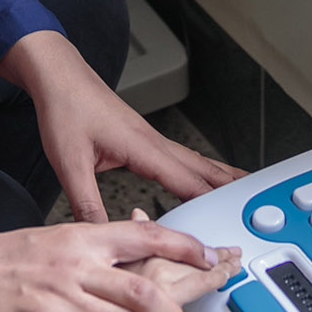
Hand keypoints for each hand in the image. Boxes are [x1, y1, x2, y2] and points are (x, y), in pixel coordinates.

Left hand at [0, 30, 242, 223]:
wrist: (59, 76)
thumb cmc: (65, 109)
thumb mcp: (69, 163)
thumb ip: (85, 203)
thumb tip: (101, 235)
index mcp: (143, 148)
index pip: (187, 183)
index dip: (208, 208)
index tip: (224, 228)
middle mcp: (153, 142)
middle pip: (203, 169)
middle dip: (229, 191)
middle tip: (252, 212)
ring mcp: (151, 138)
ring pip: (195, 161)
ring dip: (219, 177)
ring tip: (242, 191)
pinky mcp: (143, 138)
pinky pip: (180, 158)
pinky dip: (199, 170)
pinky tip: (200, 176)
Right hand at [0, 211, 239, 311]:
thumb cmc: (1, 262)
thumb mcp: (53, 242)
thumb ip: (93, 252)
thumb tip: (134, 263)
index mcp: (82, 238)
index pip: (147, 236)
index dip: (186, 247)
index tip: (211, 257)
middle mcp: (76, 265)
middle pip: (146, 290)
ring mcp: (58, 297)